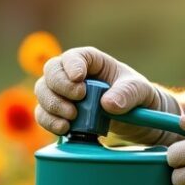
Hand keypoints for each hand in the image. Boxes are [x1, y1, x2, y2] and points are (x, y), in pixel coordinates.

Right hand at [33, 46, 182, 144]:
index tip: (79, 78)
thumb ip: (128, 93)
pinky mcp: (60, 113)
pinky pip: (43, 114)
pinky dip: (49, 121)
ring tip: (72, 117)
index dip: (72, 64)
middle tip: (78, 98)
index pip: (75, 56)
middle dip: (60, 86)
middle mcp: (73, 74)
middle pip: (52, 71)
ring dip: (52, 105)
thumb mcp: (141, 91)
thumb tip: (108, 104)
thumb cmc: (138, 97)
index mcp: (93, 62)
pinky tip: (64, 128)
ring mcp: (64, 94)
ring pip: (43, 92)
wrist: (136, 120)